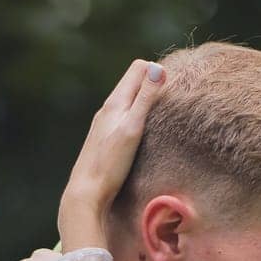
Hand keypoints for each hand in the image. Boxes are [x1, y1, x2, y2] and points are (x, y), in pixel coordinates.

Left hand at [56, 58, 166, 249]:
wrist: (86, 192)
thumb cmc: (111, 163)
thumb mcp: (133, 128)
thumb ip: (146, 98)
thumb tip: (159, 68)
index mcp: (114, 102)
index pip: (138, 67)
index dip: (158, 71)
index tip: (173, 88)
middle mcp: (106, 109)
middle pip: (133, 81)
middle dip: (153, 82)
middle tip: (173, 96)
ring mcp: (103, 123)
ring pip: (127, 99)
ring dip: (145, 98)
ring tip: (162, 111)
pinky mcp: (103, 138)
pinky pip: (122, 116)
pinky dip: (136, 114)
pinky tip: (142, 131)